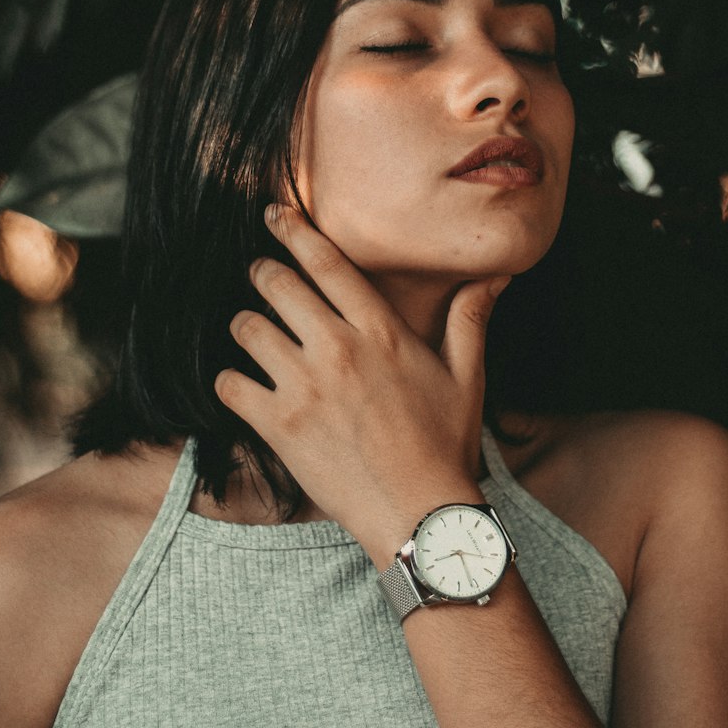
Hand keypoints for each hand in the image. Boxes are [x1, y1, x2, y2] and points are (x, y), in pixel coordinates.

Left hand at [214, 203, 509, 561]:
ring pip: (247, 328)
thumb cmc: (445, 444)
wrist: (419, 513)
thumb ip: (470, 319)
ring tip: (254, 333)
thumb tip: (497, 276)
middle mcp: (338, 348)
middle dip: (263, 272)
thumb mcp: (466, 376)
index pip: (326, 262)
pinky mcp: (278, 425)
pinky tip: (243, 384)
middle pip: (276, 284)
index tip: (275, 213)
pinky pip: (230, 384)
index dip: (293, 230)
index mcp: (380, 330)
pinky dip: (231, 380)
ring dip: (246, 326)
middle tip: (261, 275)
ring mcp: (304, 387)